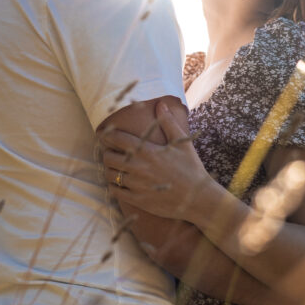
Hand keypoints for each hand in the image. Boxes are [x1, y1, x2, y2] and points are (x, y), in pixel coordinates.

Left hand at [99, 102, 210, 220]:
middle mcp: (138, 167)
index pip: (116, 138)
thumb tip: (161, 104)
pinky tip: (119, 183)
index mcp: (147, 151)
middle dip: (107, 153)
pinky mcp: (137, 200)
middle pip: (108, 157)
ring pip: (109, 175)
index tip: (105, 135)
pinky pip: (115, 191)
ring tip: (114, 168)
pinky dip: (113, 186)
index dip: (107, 135)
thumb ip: (169, 122)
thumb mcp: (182, 143)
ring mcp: (137, 185)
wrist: (199, 198)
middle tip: (111, 152)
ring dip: (109, 170)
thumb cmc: (192, 168)